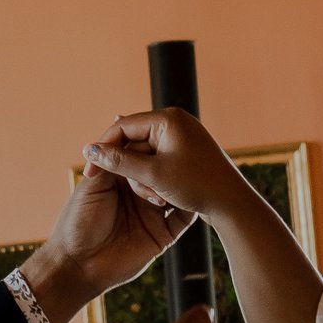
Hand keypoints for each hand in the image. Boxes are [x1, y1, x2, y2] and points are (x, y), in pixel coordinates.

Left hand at [21, 151, 193, 322]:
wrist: (78, 265)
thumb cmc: (78, 223)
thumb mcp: (93, 187)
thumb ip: (112, 162)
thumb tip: (124, 133)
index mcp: (121, 178)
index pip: (142, 154)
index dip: (149, 147)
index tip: (157, 139)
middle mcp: (139, 193)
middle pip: (161, 171)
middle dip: (165, 166)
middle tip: (166, 164)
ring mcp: (153, 213)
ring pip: (175, 192)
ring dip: (177, 185)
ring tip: (179, 180)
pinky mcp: (163, 234)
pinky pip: (184, 219)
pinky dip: (190, 207)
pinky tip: (194, 196)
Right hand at [82, 106, 246, 230]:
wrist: (233, 203)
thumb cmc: (197, 185)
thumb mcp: (152, 175)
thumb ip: (118, 161)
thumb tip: (89, 149)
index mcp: (168, 119)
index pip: (123, 126)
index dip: (104, 148)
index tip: (89, 170)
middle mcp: (175, 122)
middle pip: (133, 141)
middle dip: (131, 168)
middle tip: (138, 191)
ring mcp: (181, 137)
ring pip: (144, 155)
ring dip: (143, 177)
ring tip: (157, 197)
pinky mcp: (186, 153)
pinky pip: (158, 161)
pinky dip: (154, 178)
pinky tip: (162, 195)